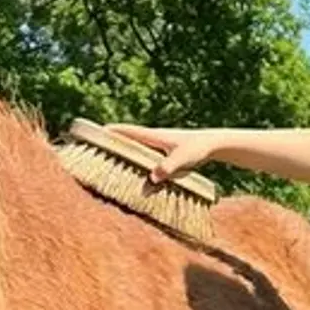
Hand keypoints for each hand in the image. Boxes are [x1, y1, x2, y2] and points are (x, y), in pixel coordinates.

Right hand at [105, 124, 221, 182]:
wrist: (213, 144)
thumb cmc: (198, 148)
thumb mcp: (182, 159)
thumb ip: (167, 167)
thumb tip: (152, 177)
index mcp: (154, 136)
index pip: (129, 132)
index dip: (113, 132)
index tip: (97, 131)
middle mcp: (154, 139)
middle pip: (129, 138)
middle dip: (114, 141)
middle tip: (96, 145)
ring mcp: (160, 146)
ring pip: (138, 147)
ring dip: (125, 150)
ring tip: (111, 157)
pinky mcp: (166, 153)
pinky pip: (147, 156)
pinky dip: (138, 160)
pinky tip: (135, 169)